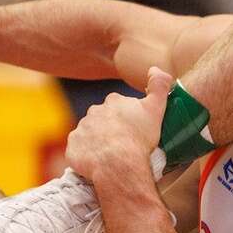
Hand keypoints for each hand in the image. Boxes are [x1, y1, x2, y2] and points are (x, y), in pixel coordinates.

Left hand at [66, 68, 170, 186]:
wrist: (118, 164)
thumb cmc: (138, 138)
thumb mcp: (156, 109)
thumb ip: (159, 85)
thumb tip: (154, 68)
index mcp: (113, 101)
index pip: (119, 106)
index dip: (127, 119)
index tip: (134, 130)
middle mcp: (93, 112)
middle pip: (103, 120)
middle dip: (111, 129)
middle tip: (124, 144)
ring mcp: (81, 130)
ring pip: (90, 135)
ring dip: (99, 142)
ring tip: (112, 156)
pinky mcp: (73, 147)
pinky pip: (79, 150)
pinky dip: (87, 156)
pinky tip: (98, 163)